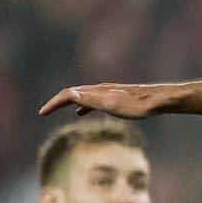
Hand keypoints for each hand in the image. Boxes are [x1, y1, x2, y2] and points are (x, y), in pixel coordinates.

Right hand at [39, 84, 164, 118]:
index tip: (42, 113)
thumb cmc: (137, 106)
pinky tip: (81, 113)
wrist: (159, 100)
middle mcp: (100, 89)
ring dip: (68, 103)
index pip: (68, 94)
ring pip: (82, 96)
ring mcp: (108, 93)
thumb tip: (69, 94)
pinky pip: (91, 101)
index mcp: (96, 91)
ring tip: (59, 110)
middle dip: (57, 102)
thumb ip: (91, 100)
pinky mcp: (115, 98)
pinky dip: (81, 105)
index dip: (54, 103)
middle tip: (44, 111)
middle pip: (72, 93)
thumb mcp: (112, 105)